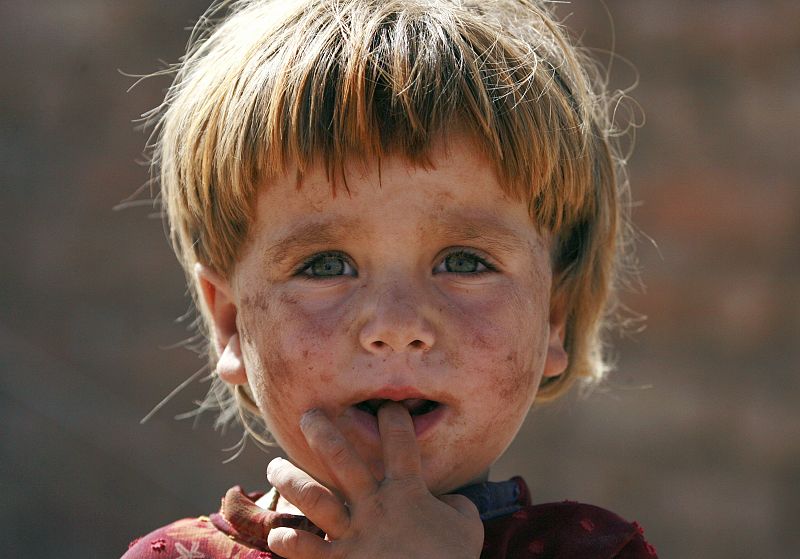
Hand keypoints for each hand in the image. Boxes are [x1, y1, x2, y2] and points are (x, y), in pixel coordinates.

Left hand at [265, 402, 483, 557]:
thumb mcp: (466, 527)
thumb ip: (455, 505)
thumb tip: (447, 500)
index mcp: (408, 492)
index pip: (400, 443)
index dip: (394, 419)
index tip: (386, 406)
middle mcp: (375, 506)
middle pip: (344, 459)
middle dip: (323, 433)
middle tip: (307, 416)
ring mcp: (354, 535)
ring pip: (313, 497)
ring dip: (290, 479)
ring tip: (274, 467)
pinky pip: (306, 549)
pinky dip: (288, 541)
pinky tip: (277, 535)